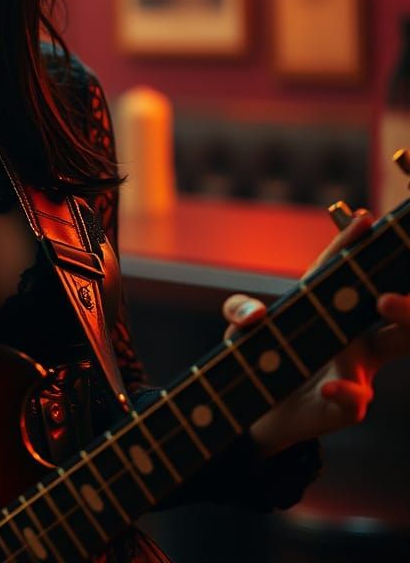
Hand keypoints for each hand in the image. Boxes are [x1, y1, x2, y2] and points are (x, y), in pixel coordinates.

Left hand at [220, 209, 409, 456]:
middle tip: (388, 284)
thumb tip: (256, 315)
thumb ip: (239, 310)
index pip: (344, 271)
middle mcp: (355, 336)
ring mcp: (356, 369)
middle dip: (403, 294)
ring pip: (394, 345)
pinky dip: (345, 390)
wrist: (254, 410)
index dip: (353, 245)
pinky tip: (329, 385)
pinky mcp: (345, 403)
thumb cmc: (258, 357)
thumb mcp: (240, 329)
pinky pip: (355, 398)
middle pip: (395, 310)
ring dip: (401, 323)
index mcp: (331, 309)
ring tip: (384, 302)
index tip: (365, 220)